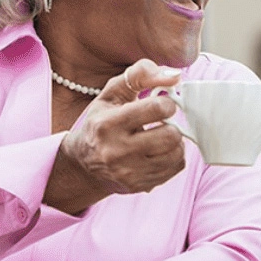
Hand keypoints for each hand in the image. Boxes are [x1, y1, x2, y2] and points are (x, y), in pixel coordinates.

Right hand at [45, 59, 185, 213]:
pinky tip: (159, 152)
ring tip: (160, 137)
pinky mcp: (139, 186)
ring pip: (175, 154)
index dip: (166, 103)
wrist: (84, 163)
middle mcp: (116, 151)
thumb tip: (174, 75)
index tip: (162, 105)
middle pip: (170, 135)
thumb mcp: (112, 92)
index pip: (156, 109)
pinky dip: (173, 158)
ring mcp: (128, 172)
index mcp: (108, 124)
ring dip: (174, 142)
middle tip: (162, 123)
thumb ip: (141, 74)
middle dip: (171, 125)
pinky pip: (175, 169)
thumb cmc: (101, 122)